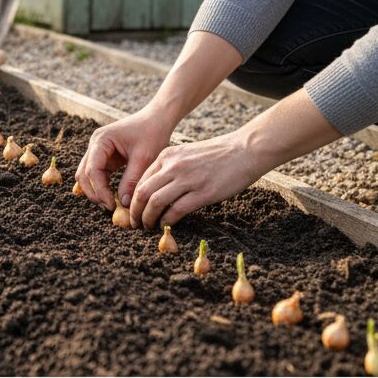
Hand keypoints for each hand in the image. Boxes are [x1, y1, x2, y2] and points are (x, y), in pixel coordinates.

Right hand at [75, 108, 174, 212]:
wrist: (156, 119)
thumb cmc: (151, 133)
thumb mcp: (144, 158)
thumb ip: (132, 180)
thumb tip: (123, 203)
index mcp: (101, 140)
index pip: (93, 170)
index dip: (100, 190)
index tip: (112, 205)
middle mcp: (94, 144)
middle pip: (84, 174)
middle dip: (94, 192)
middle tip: (110, 208)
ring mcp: (97, 150)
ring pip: (87, 176)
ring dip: (96, 190)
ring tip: (111, 204)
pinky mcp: (104, 157)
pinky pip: (97, 175)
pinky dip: (102, 186)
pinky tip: (113, 197)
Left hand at [128, 134, 261, 229]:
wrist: (245, 150)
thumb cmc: (217, 154)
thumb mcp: (186, 154)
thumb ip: (170, 169)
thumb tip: (157, 191)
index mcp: (167, 156)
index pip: (140, 180)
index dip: (133, 199)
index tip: (133, 211)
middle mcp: (173, 166)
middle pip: (142, 193)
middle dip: (135, 212)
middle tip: (135, 224)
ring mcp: (187, 179)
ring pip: (155, 203)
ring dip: (148, 219)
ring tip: (147, 227)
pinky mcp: (203, 193)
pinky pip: (176, 210)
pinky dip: (167, 221)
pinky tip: (166, 226)